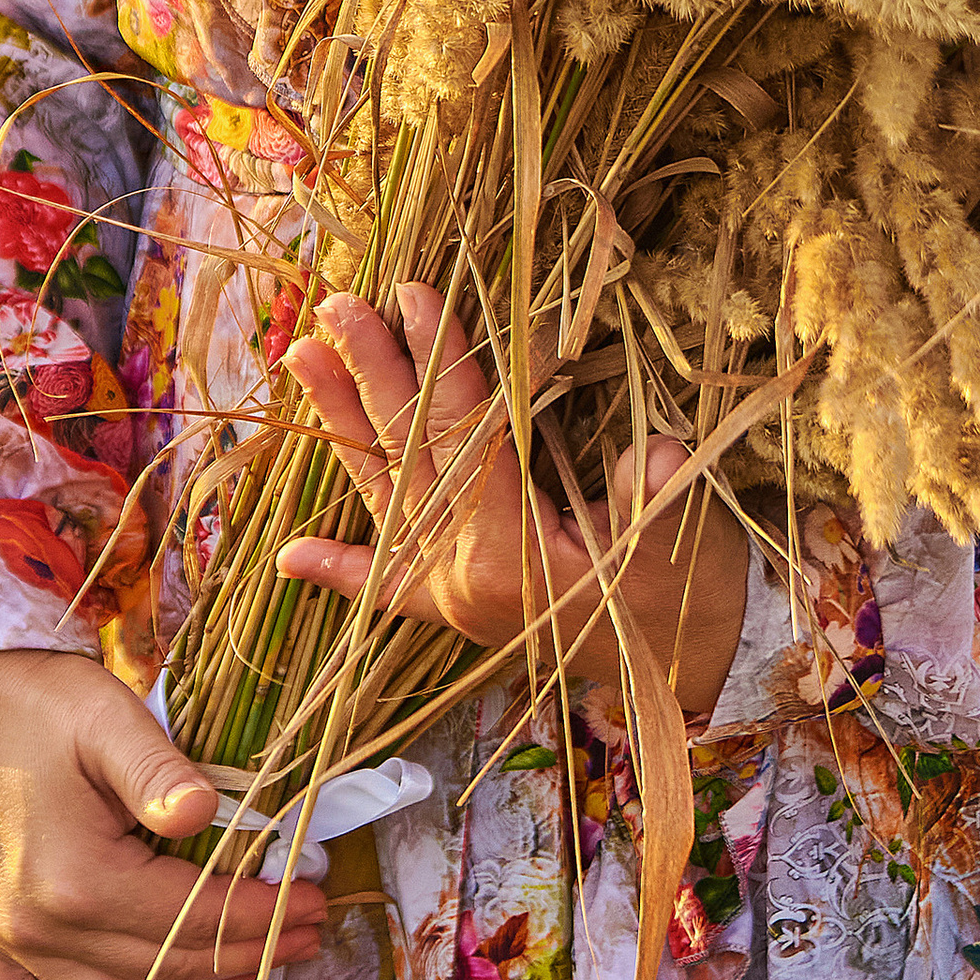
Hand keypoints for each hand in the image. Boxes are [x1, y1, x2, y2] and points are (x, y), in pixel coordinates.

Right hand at [0, 649, 329, 979]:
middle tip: (307, 934)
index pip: (193, 920)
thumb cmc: (41, 697)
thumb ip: (160, 771)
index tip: (314, 899)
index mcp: (76, 879)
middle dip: (245, 957)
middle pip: (164, 968)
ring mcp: (8, 937)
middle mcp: (38, 926)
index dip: (262, 916)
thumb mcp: (108, 714)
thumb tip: (209, 816)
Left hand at [278, 285, 750, 724]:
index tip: (417, 296)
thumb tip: (654, 455)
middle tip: (334, 308)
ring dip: (342, 427)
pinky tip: (291, 556)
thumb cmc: (688, 603)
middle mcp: (462, 574)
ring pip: (385, 495)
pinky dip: (342, 569)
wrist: (680, 683)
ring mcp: (452, 594)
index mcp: (511, 554)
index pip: (463, 436)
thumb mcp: (685, 543)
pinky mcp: (458, 607)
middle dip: (371, 375)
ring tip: (301, 362)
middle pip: (408, 456)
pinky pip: (390, 585)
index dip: (442, 364)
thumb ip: (660, 499)